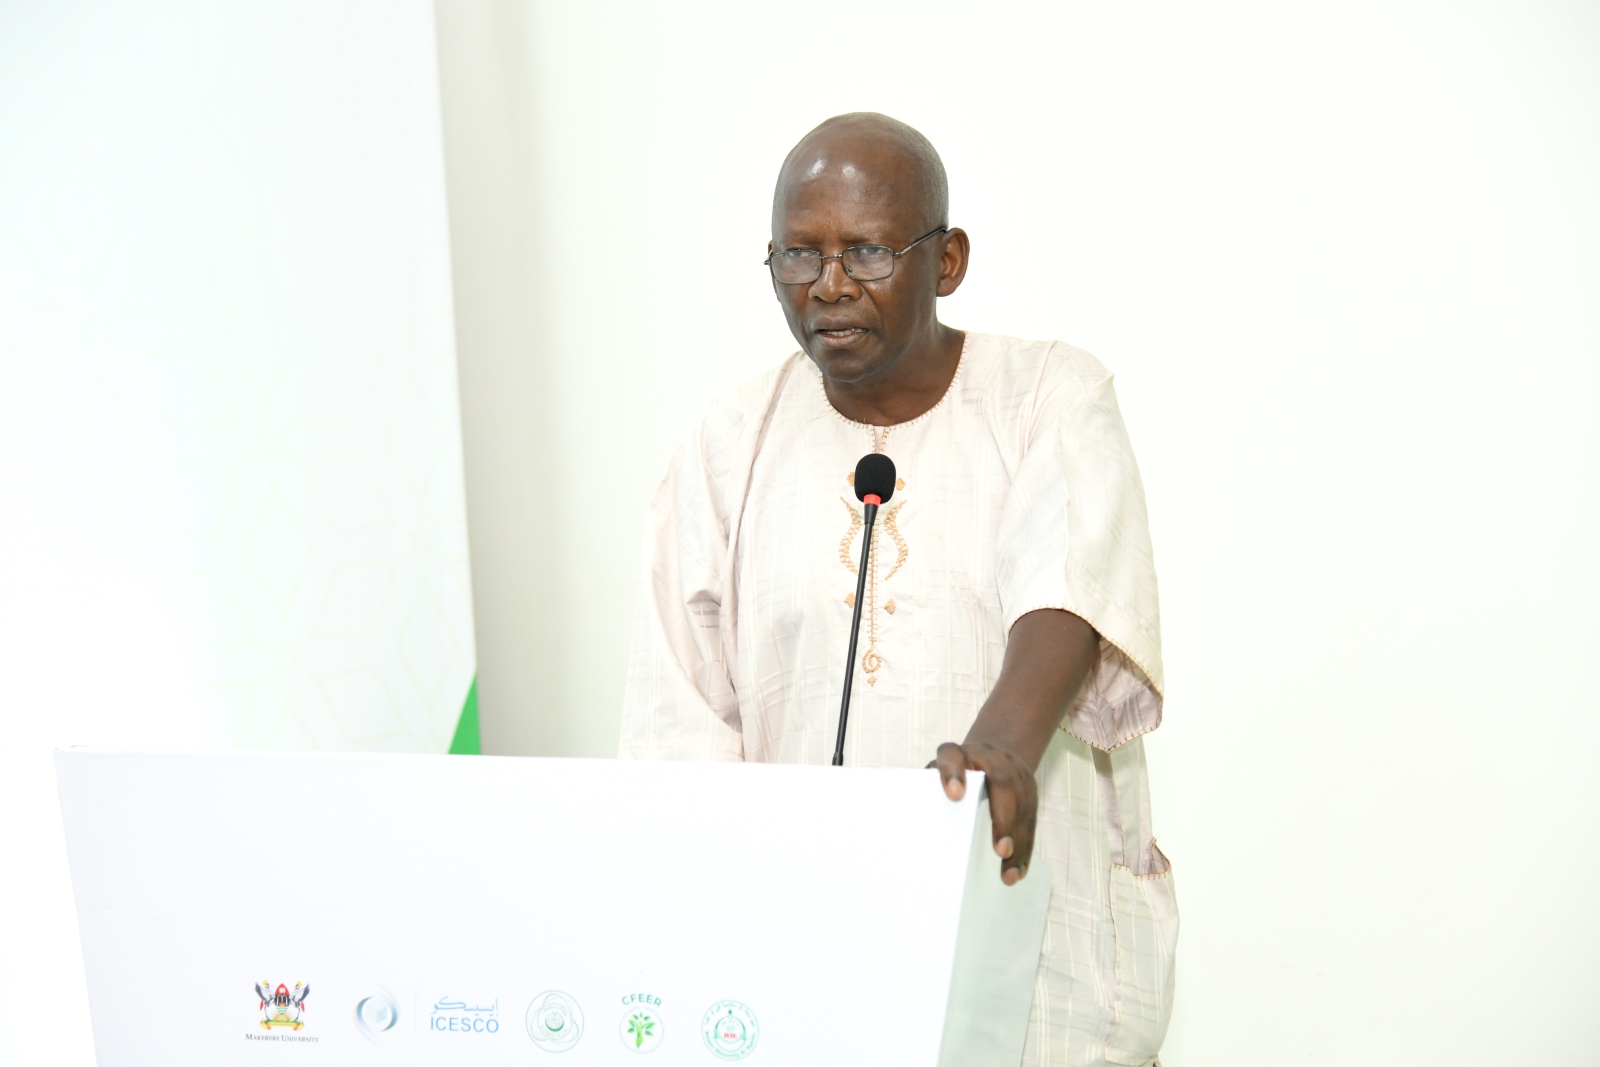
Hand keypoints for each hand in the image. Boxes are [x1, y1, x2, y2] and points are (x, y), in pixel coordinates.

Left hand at [929, 740, 1037, 884]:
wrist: (990, 753)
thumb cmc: (955, 775)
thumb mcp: (939, 776)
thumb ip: (931, 796)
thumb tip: (923, 837)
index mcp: (958, 754)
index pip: (953, 756)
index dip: (953, 773)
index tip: (955, 795)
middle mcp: (988, 757)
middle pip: (1001, 781)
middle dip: (1003, 818)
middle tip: (1001, 850)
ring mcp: (1013, 769)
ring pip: (1022, 802)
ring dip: (1018, 840)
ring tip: (1010, 873)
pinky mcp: (1029, 785)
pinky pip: (1031, 815)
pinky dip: (1026, 844)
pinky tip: (1020, 867)